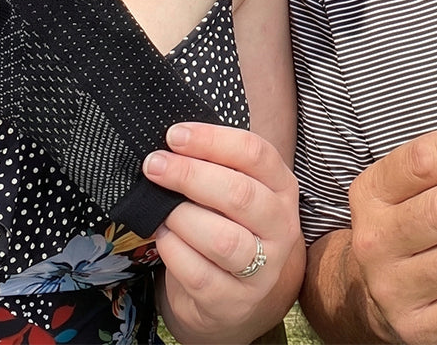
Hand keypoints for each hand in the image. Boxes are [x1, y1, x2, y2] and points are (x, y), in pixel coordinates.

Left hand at [145, 123, 304, 343]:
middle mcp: (281, 226)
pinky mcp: (235, 302)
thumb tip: (173, 140)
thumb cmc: (230, 224)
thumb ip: (216, 165)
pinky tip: (163, 237)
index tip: (174, 135)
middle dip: (189, 175)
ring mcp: (264, 269)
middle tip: (154, 165)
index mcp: (282, 187)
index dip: (212, 140)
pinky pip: (199, 274)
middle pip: (239, 194)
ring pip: (222, 239)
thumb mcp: (235, 189)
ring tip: (160, 209)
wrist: (236, 294)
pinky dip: (173, 251)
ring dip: (181, 217)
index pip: (255, 153)